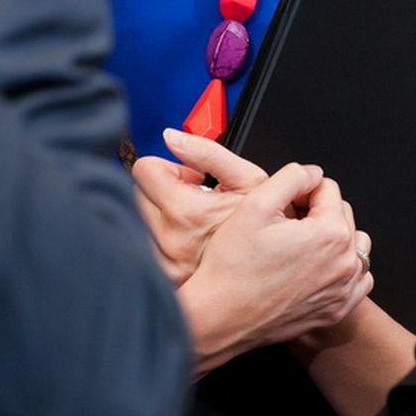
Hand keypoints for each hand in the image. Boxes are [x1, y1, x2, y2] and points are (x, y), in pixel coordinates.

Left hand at [132, 129, 267, 284]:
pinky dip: (162, 241)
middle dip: (162, 190)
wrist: (277, 268)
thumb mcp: (249, 179)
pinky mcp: (168, 279)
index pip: (144, 170)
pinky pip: (148, 250)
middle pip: (138, 195)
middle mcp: (171, 239)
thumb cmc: (269, 228)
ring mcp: (167, 262)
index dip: (169, 167)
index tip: (189, 178)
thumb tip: (172, 137)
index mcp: (187, 212)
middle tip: (193, 198)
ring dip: (160, 216)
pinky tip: (187, 240)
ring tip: (191, 221)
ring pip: (140, 223)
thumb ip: (208, 152)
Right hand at [176, 160, 372, 368]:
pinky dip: (341, 269)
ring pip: (353, 245)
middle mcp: (344, 262)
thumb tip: (312, 173)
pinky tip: (315, 268)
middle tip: (284, 225)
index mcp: (330, 233)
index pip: (328, 189)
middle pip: (342, 214)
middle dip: (316, 212)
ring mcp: (343, 289)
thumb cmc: (233, 268)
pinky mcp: (337, 310)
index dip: (301, 190)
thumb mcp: (255, 204)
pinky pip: (357, 280)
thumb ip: (291, 177)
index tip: (283, 204)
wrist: (221, 315)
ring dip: (333, 238)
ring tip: (299, 245)